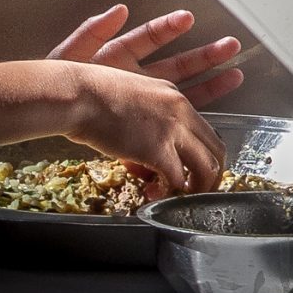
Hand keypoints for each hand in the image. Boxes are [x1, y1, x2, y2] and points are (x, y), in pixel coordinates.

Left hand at [48, 2, 247, 108]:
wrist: (49, 113)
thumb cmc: (58, 83)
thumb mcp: (71, 54)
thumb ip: (93, 31)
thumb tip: (119, 9)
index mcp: (118, 58)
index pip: (147, 38)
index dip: (166, 28)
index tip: (187, 18)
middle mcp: (134, 79)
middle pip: (175, 66)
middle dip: (204, 56)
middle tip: (231, 46)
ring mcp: (140, 100)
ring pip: (180, 91)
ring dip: (207, 82)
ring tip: (235, 72)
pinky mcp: (141, 124)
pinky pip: (166, 121)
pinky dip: (184, 116)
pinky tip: (203, 114)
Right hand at [57, 63, 226, 199]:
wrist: (76, 94)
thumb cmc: (88, 94)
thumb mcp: (127, 100)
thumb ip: (141, 123)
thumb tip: (138, 155)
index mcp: (173, 96)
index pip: (202, 128)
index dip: (200, 152)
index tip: (192, 166)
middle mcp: (180, 111)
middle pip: (215, 147)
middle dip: (212, 173)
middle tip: (199, 188)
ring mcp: (172, 130)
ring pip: (206, 166)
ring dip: (198, 187)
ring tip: (185, 197)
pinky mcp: (158, 150)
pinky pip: (176, 179)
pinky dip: (169, 192)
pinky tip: (154, 194)